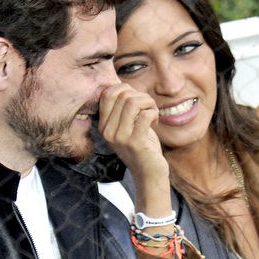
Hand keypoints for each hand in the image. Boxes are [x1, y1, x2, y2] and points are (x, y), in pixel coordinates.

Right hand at [97, 84, 172, 219]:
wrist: (149, 174)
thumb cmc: (141, 146)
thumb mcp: (126, 126)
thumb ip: (121, 108)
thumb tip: (122, 84)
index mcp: (103, 125)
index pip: (107, 93)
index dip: (125, 88)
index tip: (136, 99)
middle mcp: (108, 131)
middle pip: (122, 95)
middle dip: (140, 95)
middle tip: (148, 108)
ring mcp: (120, 137)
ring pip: (133, 102)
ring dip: (148, 103)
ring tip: (152, 113)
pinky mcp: (135, 142)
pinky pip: (145, 114)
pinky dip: (153, 113)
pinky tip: (155, 121)